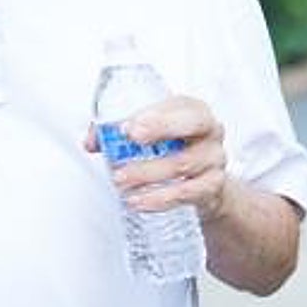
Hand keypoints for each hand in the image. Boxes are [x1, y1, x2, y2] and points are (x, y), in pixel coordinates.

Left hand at [85, 95, 231, 221]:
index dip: (156, 114)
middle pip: (192, 125)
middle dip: (160, 129)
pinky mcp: (213, 186)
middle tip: (129, 139)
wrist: (204, 182)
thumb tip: (91, 141)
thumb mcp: (151, 133)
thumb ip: (117, 134)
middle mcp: (210, 130)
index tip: (128, 126)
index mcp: (193, 109)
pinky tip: (138, 201)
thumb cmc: (174, 148)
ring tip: (120, 180)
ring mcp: (214, 158)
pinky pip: (187, 193)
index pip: (180, 105)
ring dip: (147, 173)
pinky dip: (160, 199)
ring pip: (183, 164)